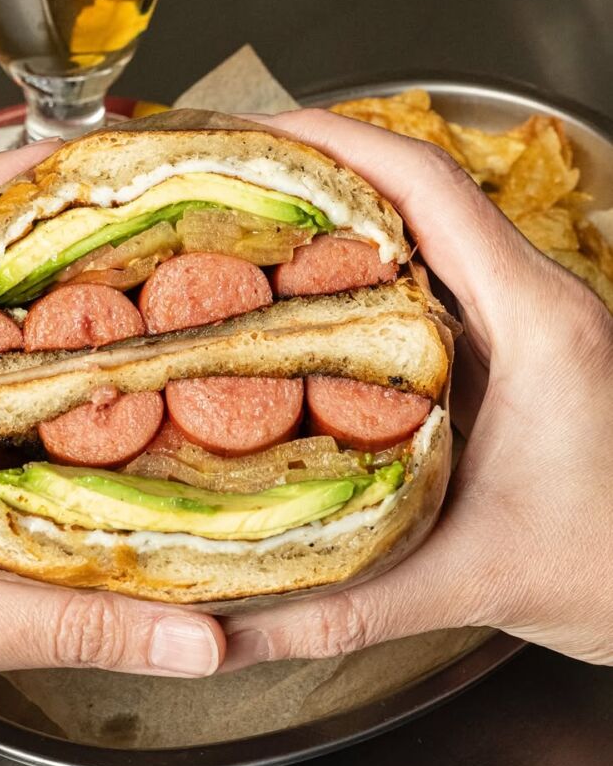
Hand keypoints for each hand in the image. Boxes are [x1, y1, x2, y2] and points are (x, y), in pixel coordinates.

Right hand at [224, 109, 612, 672]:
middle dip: (322, 166)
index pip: (430, 189)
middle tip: (233, 172)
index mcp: (537, 322)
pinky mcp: (519, 349)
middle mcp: (536, 301)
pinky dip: (369, 266)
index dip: (337, 144)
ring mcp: (530, 320)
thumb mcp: (473, 581)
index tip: (257, 135)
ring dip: (345, 211)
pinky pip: (436, 277)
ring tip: (254, 217)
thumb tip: (229, 630)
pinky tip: (311, 293)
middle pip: (420, 190)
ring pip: (430, 229)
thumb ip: (344, 606)